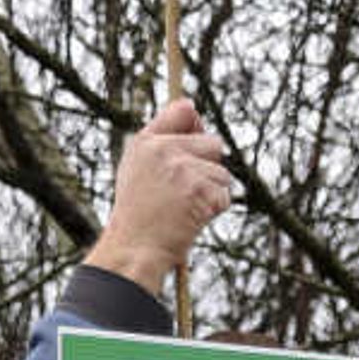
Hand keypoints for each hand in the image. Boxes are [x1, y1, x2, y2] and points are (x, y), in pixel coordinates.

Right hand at [85, 98, 231, 289]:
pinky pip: (224, 196)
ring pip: (222, 173)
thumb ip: (162, 144)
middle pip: (213, 143)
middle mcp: (163, 149)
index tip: (198, 135)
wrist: (134, 249)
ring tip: (185, 208)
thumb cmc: (138, 215)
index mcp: (146, 142)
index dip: (197, 124)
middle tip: (186, 191)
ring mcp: (182, 169)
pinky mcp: (200, 190)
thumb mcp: (138, 171)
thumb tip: (196, 116)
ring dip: (212, 193)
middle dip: (209, 167)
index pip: (183, 110)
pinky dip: (214, 210)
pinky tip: (191, 219)